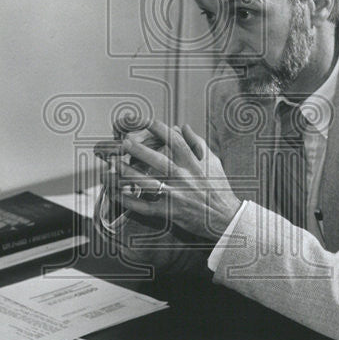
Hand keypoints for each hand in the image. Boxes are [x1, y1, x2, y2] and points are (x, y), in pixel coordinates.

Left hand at [104, 120, 241, 241]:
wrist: (226, 218)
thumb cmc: (219, 187)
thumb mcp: (213, 161)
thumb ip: (197, 142)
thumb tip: (182, 126)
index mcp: (193, 163)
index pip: (175, 141)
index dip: (160, 130)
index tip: (146, 121)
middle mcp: (183, 177)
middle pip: (158, 161)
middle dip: (139, 151)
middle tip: (124, 143)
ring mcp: (175, 195)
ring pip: (147, 183)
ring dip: (128, 174)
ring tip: (113, 165)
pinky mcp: (169, 212)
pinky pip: (144, 206)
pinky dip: (128, 200)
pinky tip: (115, 192)